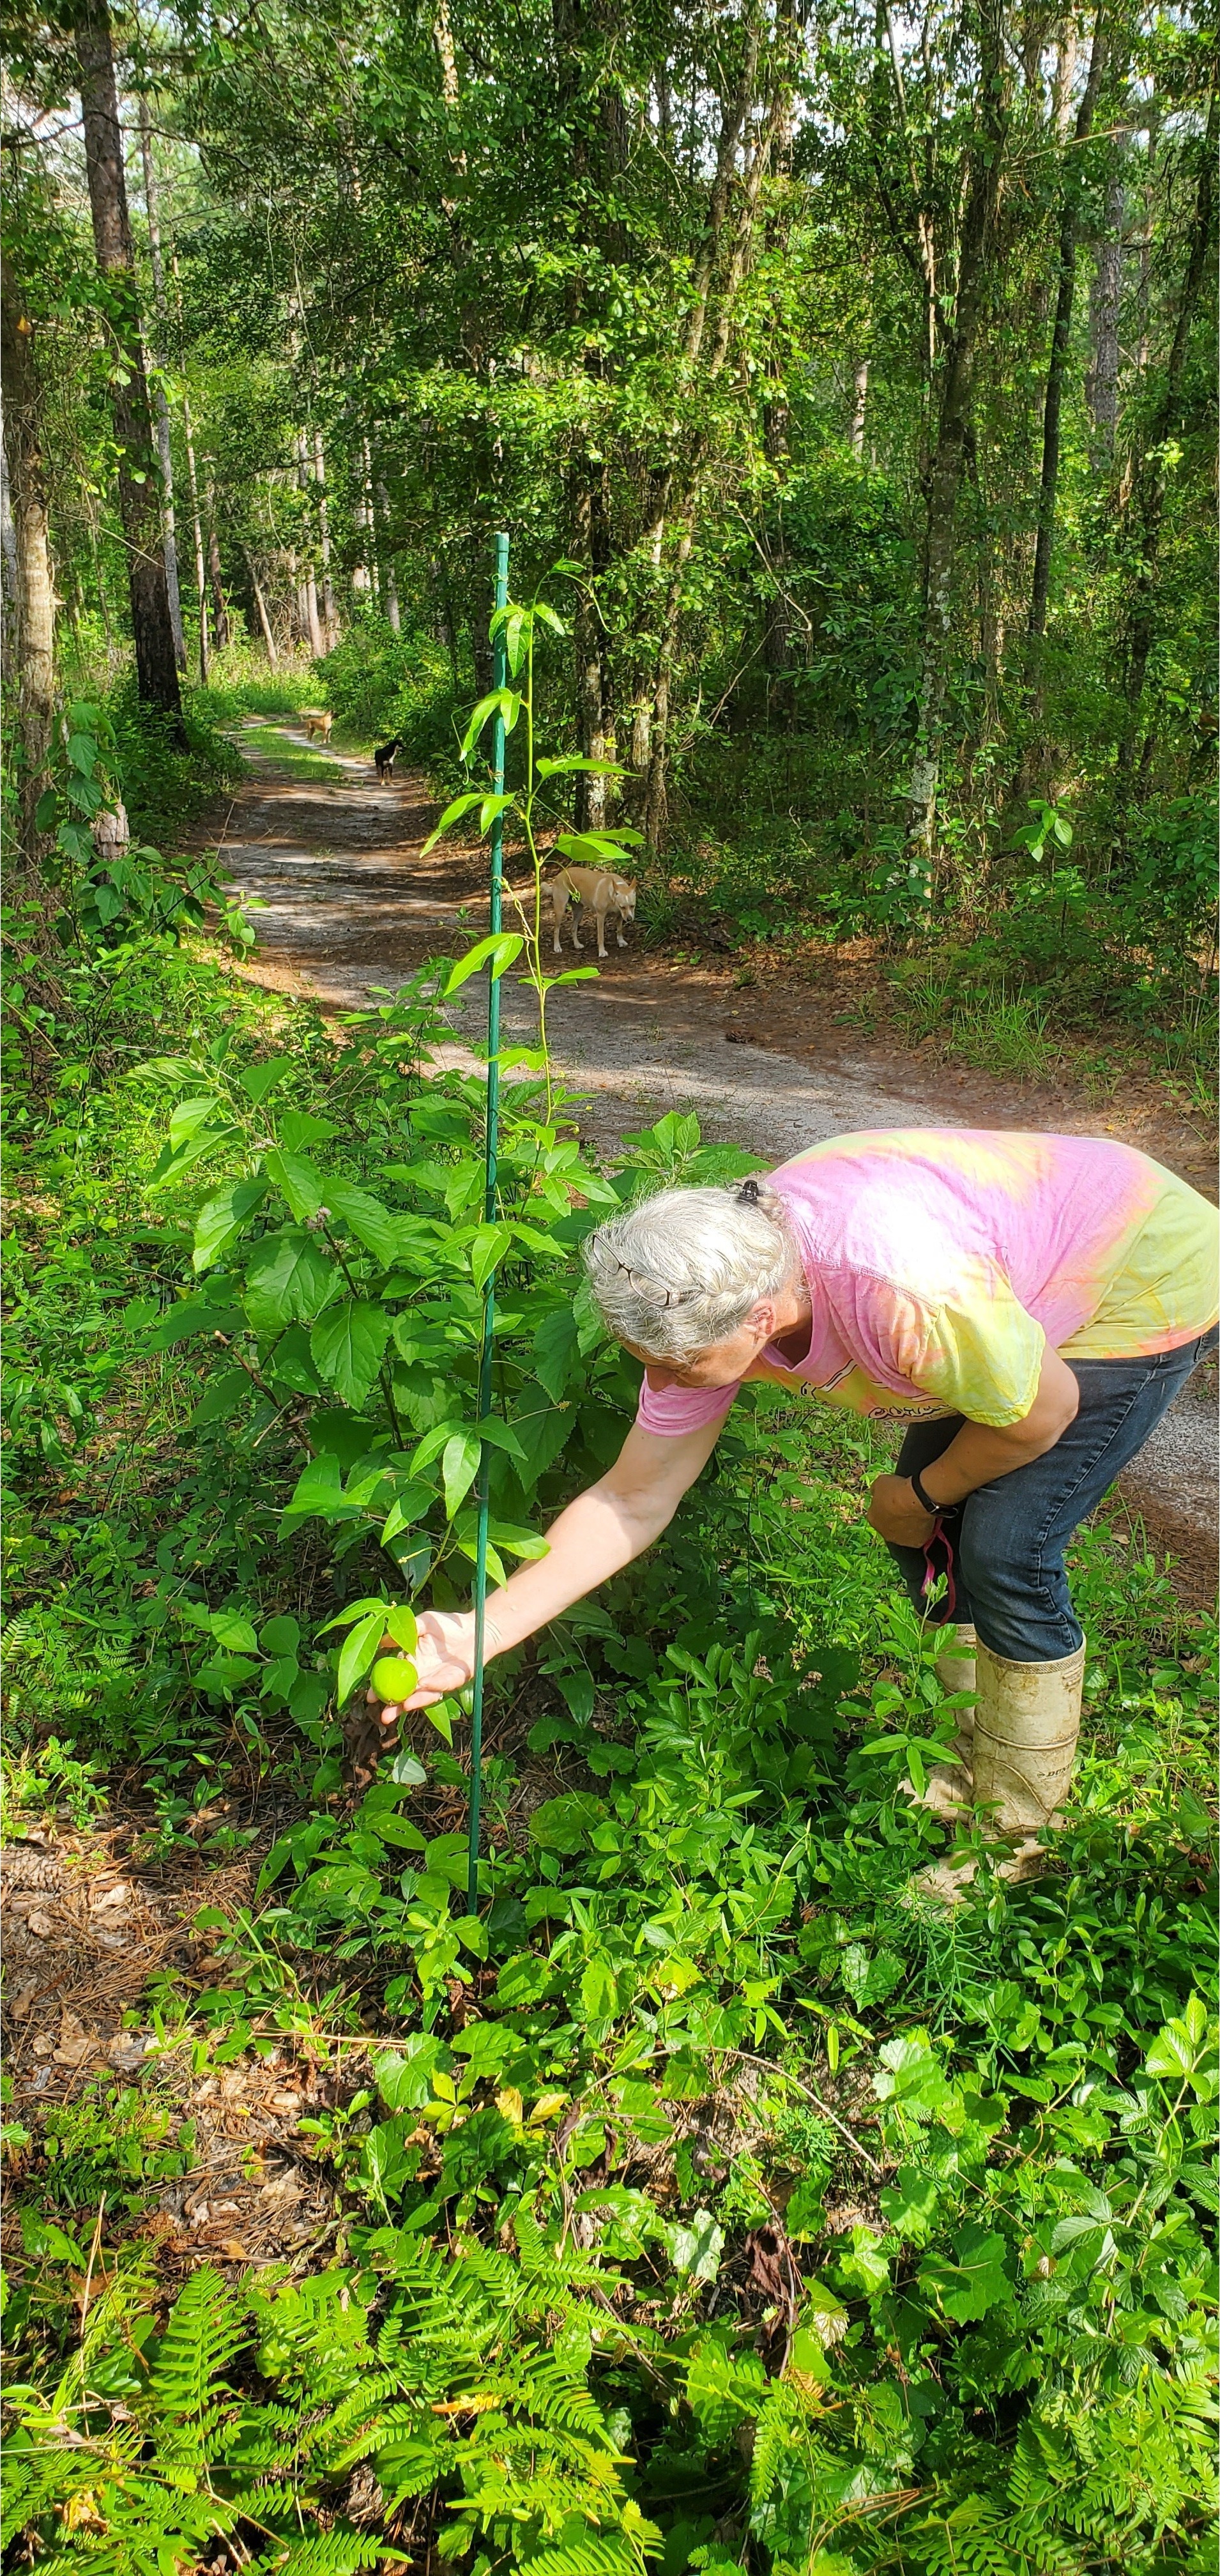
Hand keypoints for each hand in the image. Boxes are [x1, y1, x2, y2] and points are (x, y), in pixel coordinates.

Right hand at [366, 1609, 476, 1735]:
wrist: (475, 1628)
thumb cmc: (448, 1624)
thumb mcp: (424, 1622)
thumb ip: (405, 1631)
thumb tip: (381, 1639)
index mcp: (413, 1660)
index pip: (393, 1678)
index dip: (382, 1687)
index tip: (369, 1696)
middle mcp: (423, 1673)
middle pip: (405, 1693)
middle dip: (394, 1706)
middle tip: (382, 1715)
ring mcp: (437, 1679)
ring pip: (422, 1696)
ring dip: (411, 1704)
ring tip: (400, 1709)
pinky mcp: (453, 1680)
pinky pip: (441, 1686)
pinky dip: (432, 1687)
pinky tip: (421, 1686)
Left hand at [867, 1472, 937, 1546]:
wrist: (917, 1499)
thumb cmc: (897, 1490)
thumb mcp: (880, 1483)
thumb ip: (876, 1491)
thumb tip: (876, 1492)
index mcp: (873, 1519)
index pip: (876, 1513)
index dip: (883, 1505)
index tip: (891, 1499)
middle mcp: (884, 1533)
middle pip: (889, 1525)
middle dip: (894, 1518)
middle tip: (904, 1507)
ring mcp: (901, 1540)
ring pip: (903, 1532)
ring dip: (907, 1525)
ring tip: (915, 1512)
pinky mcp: (916, 1543)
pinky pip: (917, 1535)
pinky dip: (920, 1529)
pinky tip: (923, 1519)